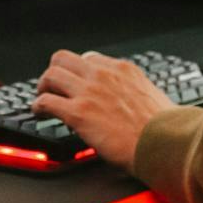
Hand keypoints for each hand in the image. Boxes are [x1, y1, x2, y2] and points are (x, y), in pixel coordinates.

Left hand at [31, 50, 175, 171]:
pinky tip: (40, 114)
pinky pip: (46, 101)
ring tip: (42, 100)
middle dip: (55, 73)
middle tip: (53, 87)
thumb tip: (130, 103)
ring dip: (43, 87)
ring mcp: (89, 92)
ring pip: (51, 75)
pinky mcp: (78, 113)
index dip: (79, 72)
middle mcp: (104, 75)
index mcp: (124, 70)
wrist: (165, 143)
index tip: (76, 82)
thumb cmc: (165, 128)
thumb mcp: (152, 97)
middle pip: (64, 59)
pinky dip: (38, 107)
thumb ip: (134, 93)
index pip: (90, 59)